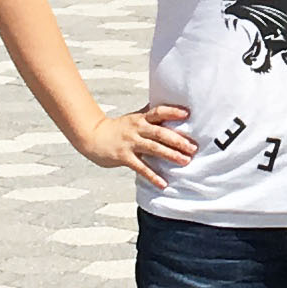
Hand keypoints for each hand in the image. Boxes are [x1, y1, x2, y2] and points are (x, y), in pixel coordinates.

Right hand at [78, 99, 196, 174]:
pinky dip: (153, 176)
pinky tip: (163, 183)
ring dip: (170, 155)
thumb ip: (149, 114)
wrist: (93, 137)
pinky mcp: (124, 157)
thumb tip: (167, 104)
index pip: (158, 111)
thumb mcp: (134, 117)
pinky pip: (141, 167)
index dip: (173, 111)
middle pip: (160, 132)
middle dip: (178, 140)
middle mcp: (137, 129)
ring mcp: (130, 143)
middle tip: (193, 147)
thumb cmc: (118, 128)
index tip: (188, 114)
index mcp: (141, 118)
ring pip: (153, 149)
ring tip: (185, 161)